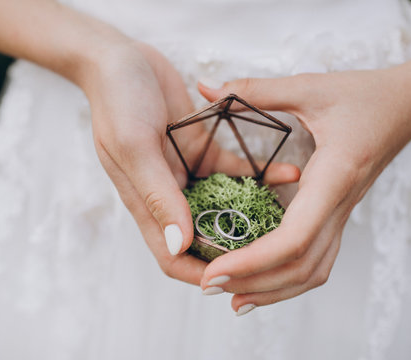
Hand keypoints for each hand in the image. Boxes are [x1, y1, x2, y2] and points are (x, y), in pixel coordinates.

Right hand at [82, 42, 299, 284]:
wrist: (123, 58)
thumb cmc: (118, 100)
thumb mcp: (134, 145)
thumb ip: (157, 194)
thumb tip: (179, 245)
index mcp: (145, 201)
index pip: (171, 255)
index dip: (201, 273)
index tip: (237, 277)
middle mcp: (167, 194)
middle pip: (203, 237)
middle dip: (236, 248)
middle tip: (276, 251)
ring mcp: (186, 173)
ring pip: (223, 208)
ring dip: (252, 214)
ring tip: (292, 219)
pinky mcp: (201, 150)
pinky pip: (234, 170)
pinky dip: (257, 174)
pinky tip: (288, 173)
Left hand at [198, 53, 410, 312]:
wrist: (408, 106)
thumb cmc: (364, 96)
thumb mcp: (310, 87)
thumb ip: (256, 90)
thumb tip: (206, 88)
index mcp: (332, 177)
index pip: (294, 238)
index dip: (252, 261)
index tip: (214, 270)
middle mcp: (340, 205)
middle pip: (300, 266)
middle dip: (254, 283)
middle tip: (209, 286)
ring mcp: (342, 215)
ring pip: (312, 271)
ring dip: (272, 290)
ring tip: (231, 297)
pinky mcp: (338, 215)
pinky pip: (317, 260)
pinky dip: (288, 278)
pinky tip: (260, 281)